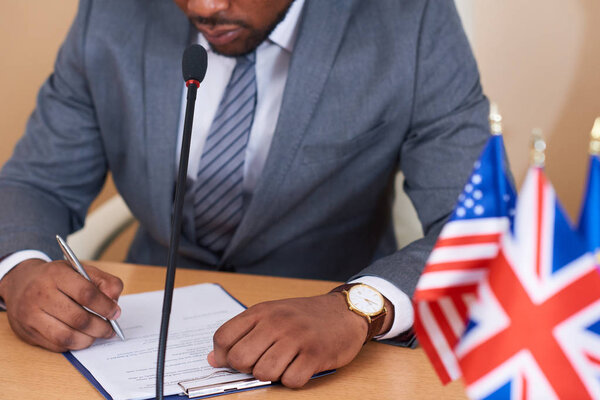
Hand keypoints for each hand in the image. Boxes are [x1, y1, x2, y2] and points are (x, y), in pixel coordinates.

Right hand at [0, 258, 122, 351]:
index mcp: (57, 274)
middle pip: (78, 318)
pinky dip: (73, 344)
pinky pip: (56, 345)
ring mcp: (31, 315)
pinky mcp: (27, 332)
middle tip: (110, 329)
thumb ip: (104, 282)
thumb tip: (114, 302)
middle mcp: (40, 294)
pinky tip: (81, 337)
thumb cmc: (57, 278)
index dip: (106, 306)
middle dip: (100, 327)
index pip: (87, 294)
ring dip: (88, 339)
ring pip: (66, 336)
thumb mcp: (81, 270)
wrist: (20, 283)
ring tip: (97, 335)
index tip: (116, 313)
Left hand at [207, 293, 375, 387]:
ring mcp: (296, 338)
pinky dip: (292, 379)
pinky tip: (299, 367)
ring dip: (271, 375)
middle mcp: (277, 322)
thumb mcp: (271, 314)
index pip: (224, 337)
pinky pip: (291, 381)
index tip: (232, 360)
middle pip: (240, 358)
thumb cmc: (304, 316)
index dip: (223, 355)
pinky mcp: (315, 354)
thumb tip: (214, 360)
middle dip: (247, 368)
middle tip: (262, 362)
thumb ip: (243, 333)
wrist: (344, 312)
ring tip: (282, 364)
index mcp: (262, 311)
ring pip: (264, 373)